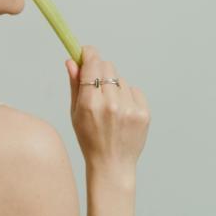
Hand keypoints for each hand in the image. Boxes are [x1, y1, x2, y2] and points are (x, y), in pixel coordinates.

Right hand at [65, 45, 150, 169]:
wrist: (112, 164)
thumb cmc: (89, 139)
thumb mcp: (75, 112)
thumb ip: (74, 84)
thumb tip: (71, 61)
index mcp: (90, 103)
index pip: (92, 64)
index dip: (89, 54)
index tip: (86, 52)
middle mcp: (111, 103)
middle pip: (107, 66)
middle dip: (100, 71)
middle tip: (96, 85)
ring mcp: (129, 108)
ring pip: (120, 79)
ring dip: (114, 86)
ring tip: (110, 106)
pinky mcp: (143, 113)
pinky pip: (134, 90)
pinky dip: (127, 96)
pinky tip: (122, 112)